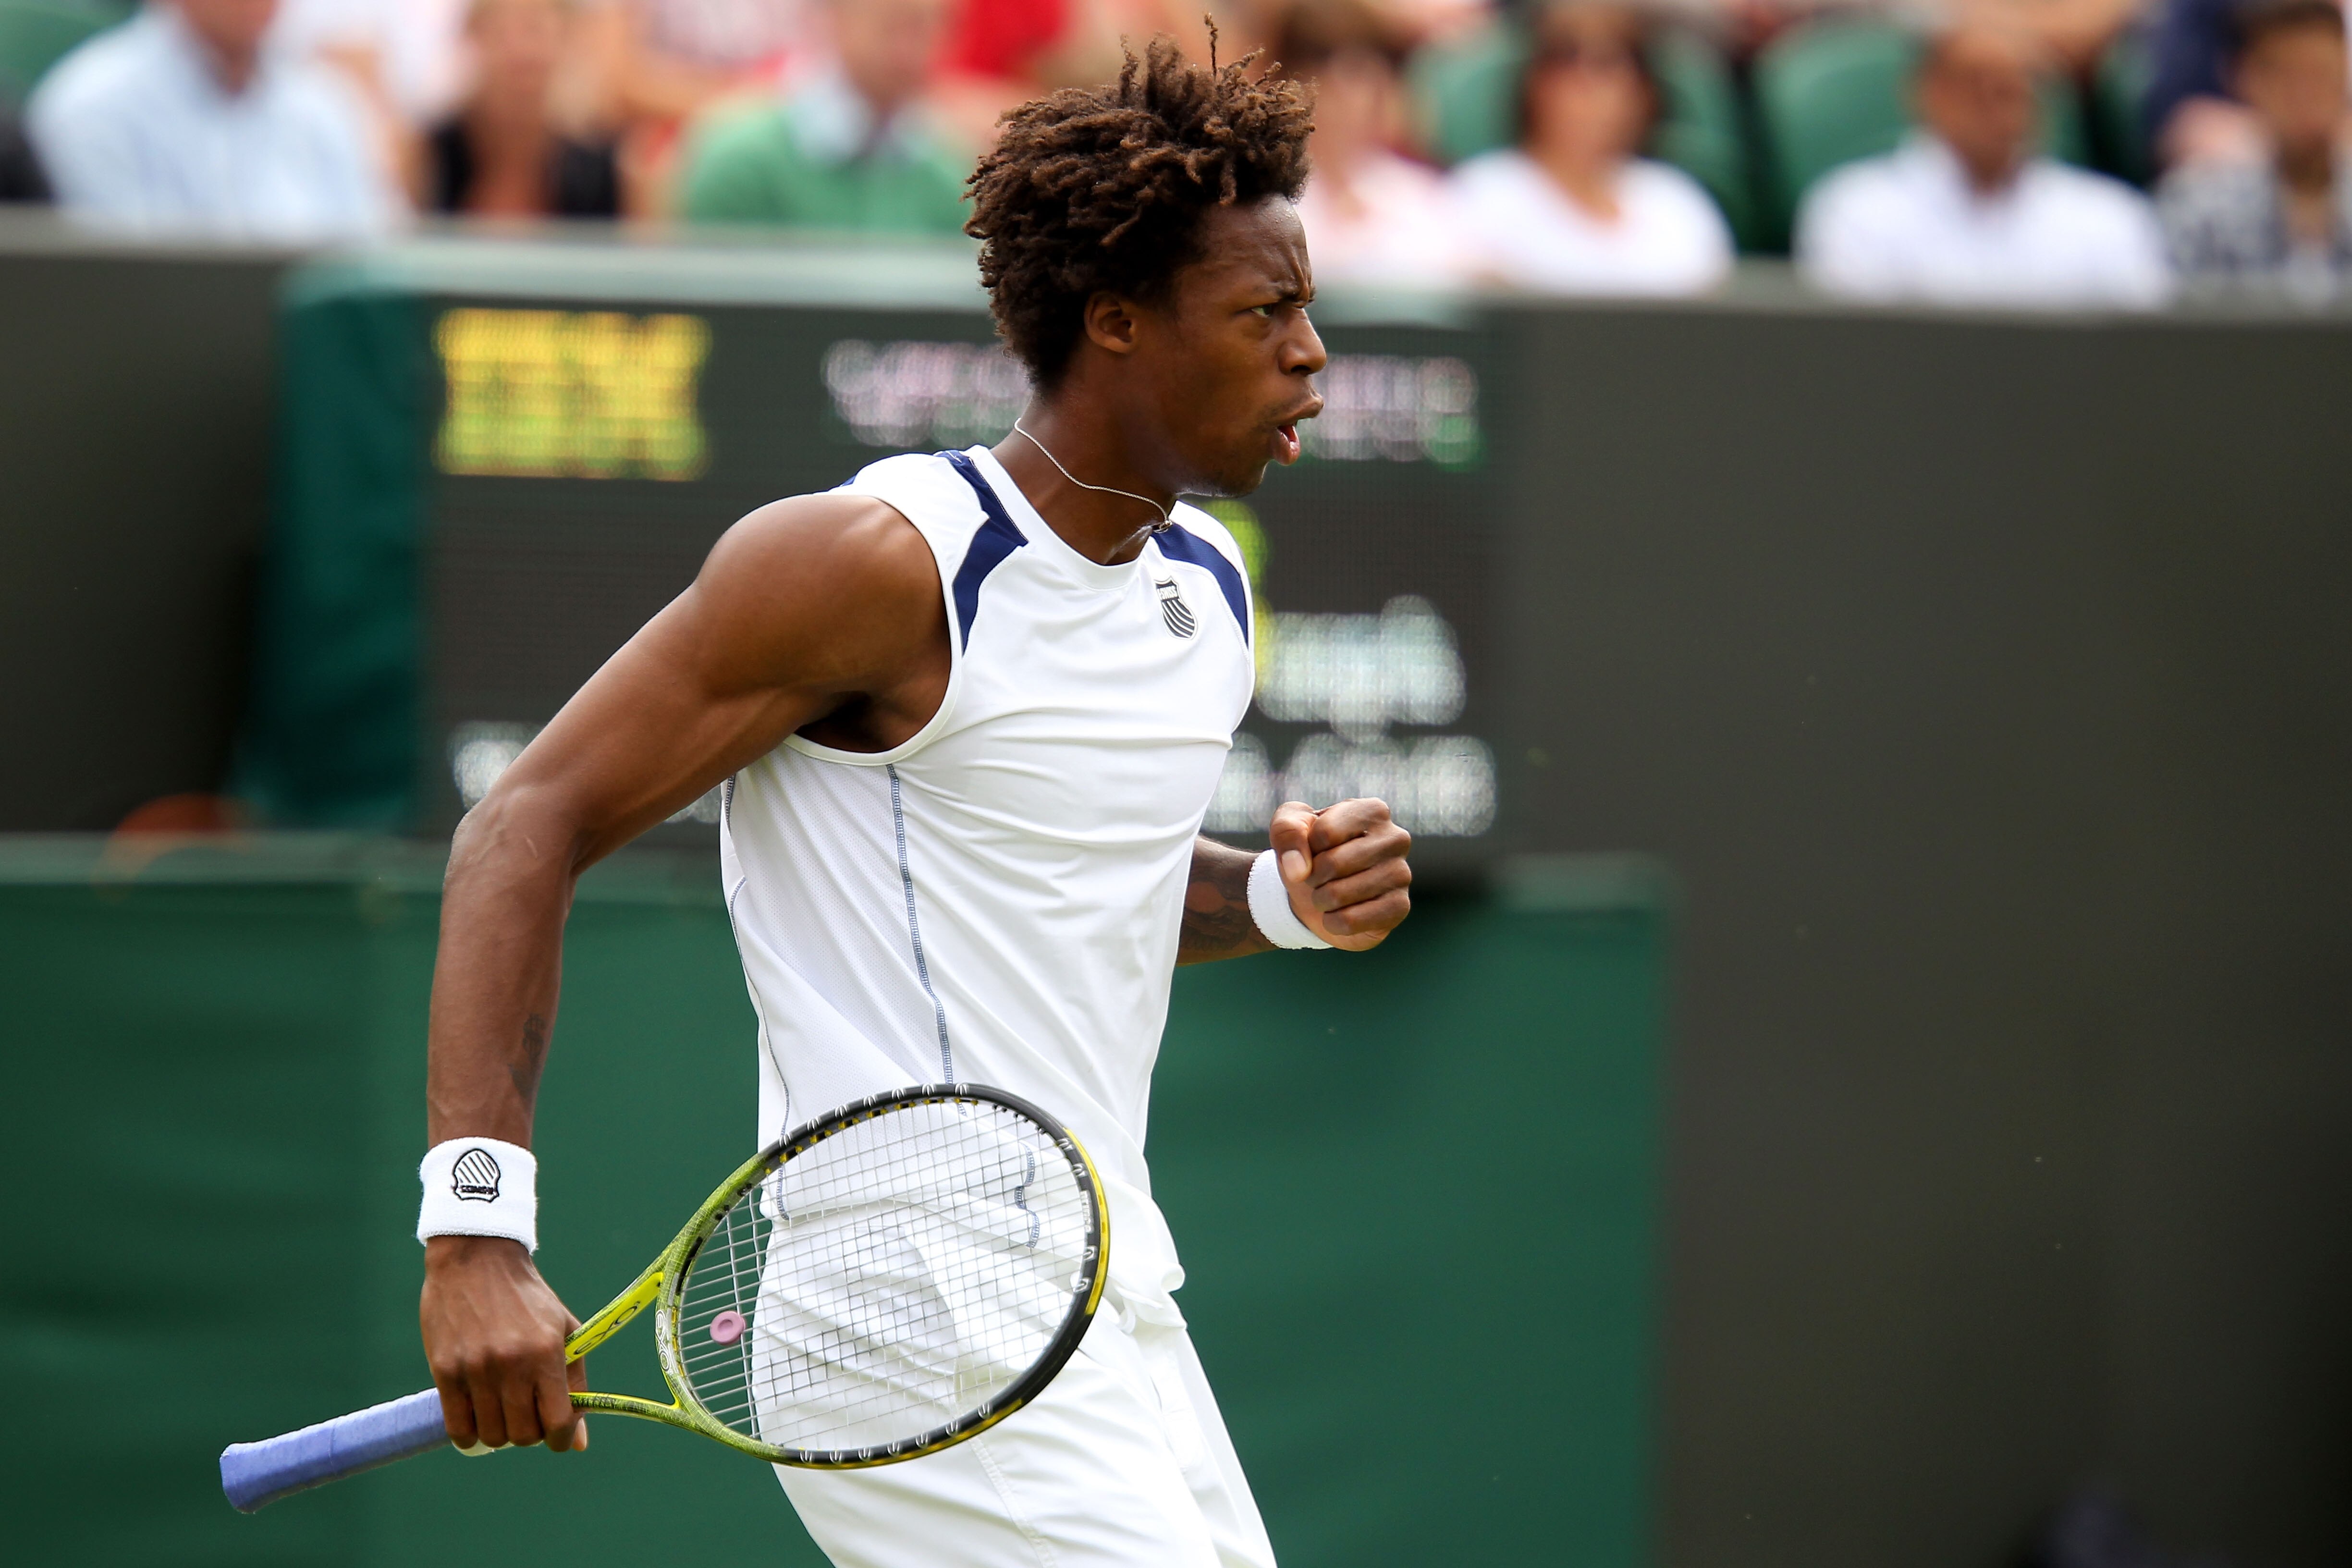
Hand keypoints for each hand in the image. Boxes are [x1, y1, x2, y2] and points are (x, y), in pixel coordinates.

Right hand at [421, 1235, 588, 1451]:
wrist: (478, 1259)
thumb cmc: (527, 1298)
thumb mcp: (563, 1331)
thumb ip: (574, 1384)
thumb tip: (578, 1443)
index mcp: (546, 1353)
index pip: (559, 1421)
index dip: (561, 1439)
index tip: (557, 1436)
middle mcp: (512, 1364)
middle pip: (523, 1436)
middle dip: (530, 1434)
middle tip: (527, 1415)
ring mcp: (476, 1369)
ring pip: (491, 1436)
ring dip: (499, 1433)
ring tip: (501, 1412)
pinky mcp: (445, 1371)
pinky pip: (458, 1427)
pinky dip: (469, 1434)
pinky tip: (477, 1418)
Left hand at [1268, 798, 1411, 950]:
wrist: (1319, 892)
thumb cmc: (1309, 852)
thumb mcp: (1288, 828)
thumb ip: (1286, 831)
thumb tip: (1298, 870)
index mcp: (1372, 811)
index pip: (1325, 833)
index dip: (1306, 847)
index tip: (1314, 849)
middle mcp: (1395, 838)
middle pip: (1333, 864)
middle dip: (1312, 876)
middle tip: (1318, 876)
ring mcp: (1402, 873)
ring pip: (1339, 895)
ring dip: (1320, 900)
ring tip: (1328, 893)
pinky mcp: (1400, 907)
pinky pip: (1351, 921)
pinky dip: (1333, 922)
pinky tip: (1340, 914)